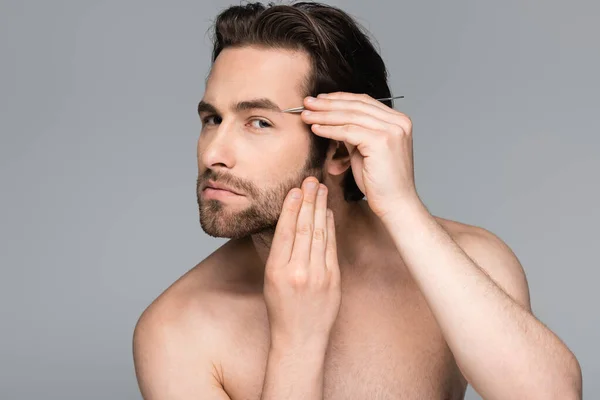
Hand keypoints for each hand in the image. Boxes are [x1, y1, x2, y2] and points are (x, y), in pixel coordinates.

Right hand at [263, 176, 340, 350]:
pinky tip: (328, 213)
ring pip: (319, 234)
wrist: (300, 338)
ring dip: (321, 209)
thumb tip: (286, 223)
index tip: (295, 189)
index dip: (291, 208)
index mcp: (277, 271)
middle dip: (309, 201)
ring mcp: (318, 276)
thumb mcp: (270, 280)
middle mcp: (298, 272)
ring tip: (321, 189)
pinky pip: (331, 247)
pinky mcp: (334, 280)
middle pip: (304, 228)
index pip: (285, 232)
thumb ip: (279, 253)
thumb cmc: (281, 309)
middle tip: (311, 180)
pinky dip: (330, 228)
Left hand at [301, 92, 420, 219]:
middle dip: (328, 103)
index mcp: (398, 120)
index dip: (339, 98)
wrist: (395, 204)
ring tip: (306, 115)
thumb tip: (333, 118)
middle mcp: (399, 122)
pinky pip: (349, 131)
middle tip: (306, 103)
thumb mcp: (365, 150)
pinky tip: (315, 129)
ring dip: (324, 115)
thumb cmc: (380, 182)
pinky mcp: (382, 141)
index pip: (364, 101)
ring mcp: (392, 130)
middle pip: (356, 105)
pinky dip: (329, 129)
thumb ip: (355, 132)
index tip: (318, 100)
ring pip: (350, 116)